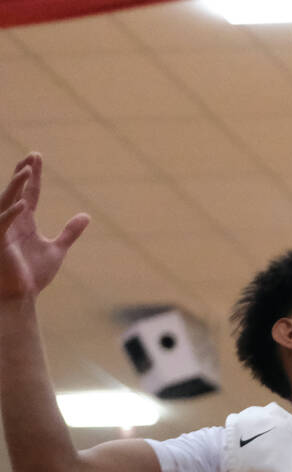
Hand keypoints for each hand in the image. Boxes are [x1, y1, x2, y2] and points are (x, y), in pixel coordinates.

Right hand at [0, 154, 89, 301]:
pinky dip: (11, 214)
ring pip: (6, 202)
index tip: (36, 157)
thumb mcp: (57, 249)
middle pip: (16, 191)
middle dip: (23, 174)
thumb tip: (85, 216)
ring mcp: (3, 230)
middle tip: (32, 156)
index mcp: (24, 221)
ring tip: (26, 171)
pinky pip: (2, 224)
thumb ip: (69, 232)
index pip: (29, 193)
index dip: (33, 176)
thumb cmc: (33, 275)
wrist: (20, 296)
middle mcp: (12, 221)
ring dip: (16, 187)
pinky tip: (22, 204)